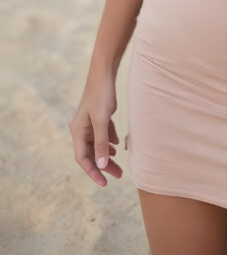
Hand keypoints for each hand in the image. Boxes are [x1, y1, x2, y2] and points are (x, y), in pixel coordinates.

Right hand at [68, 70, 122, 187]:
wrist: (104, 73)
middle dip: (103, 166)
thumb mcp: (102, 120)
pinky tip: (117, 145)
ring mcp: (89, 123)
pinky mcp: (98, 117)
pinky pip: (103, 135)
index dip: (93, 172)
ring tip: (120, 167)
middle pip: (91, 153)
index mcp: (77, 131)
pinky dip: (109, 142)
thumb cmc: (101, 94)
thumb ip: (102, 143)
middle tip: (119, 176)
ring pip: (98, 145)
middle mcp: (81, 129)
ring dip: (108, 156)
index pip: (83, 158)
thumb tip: (102, 166)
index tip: (104, 183)